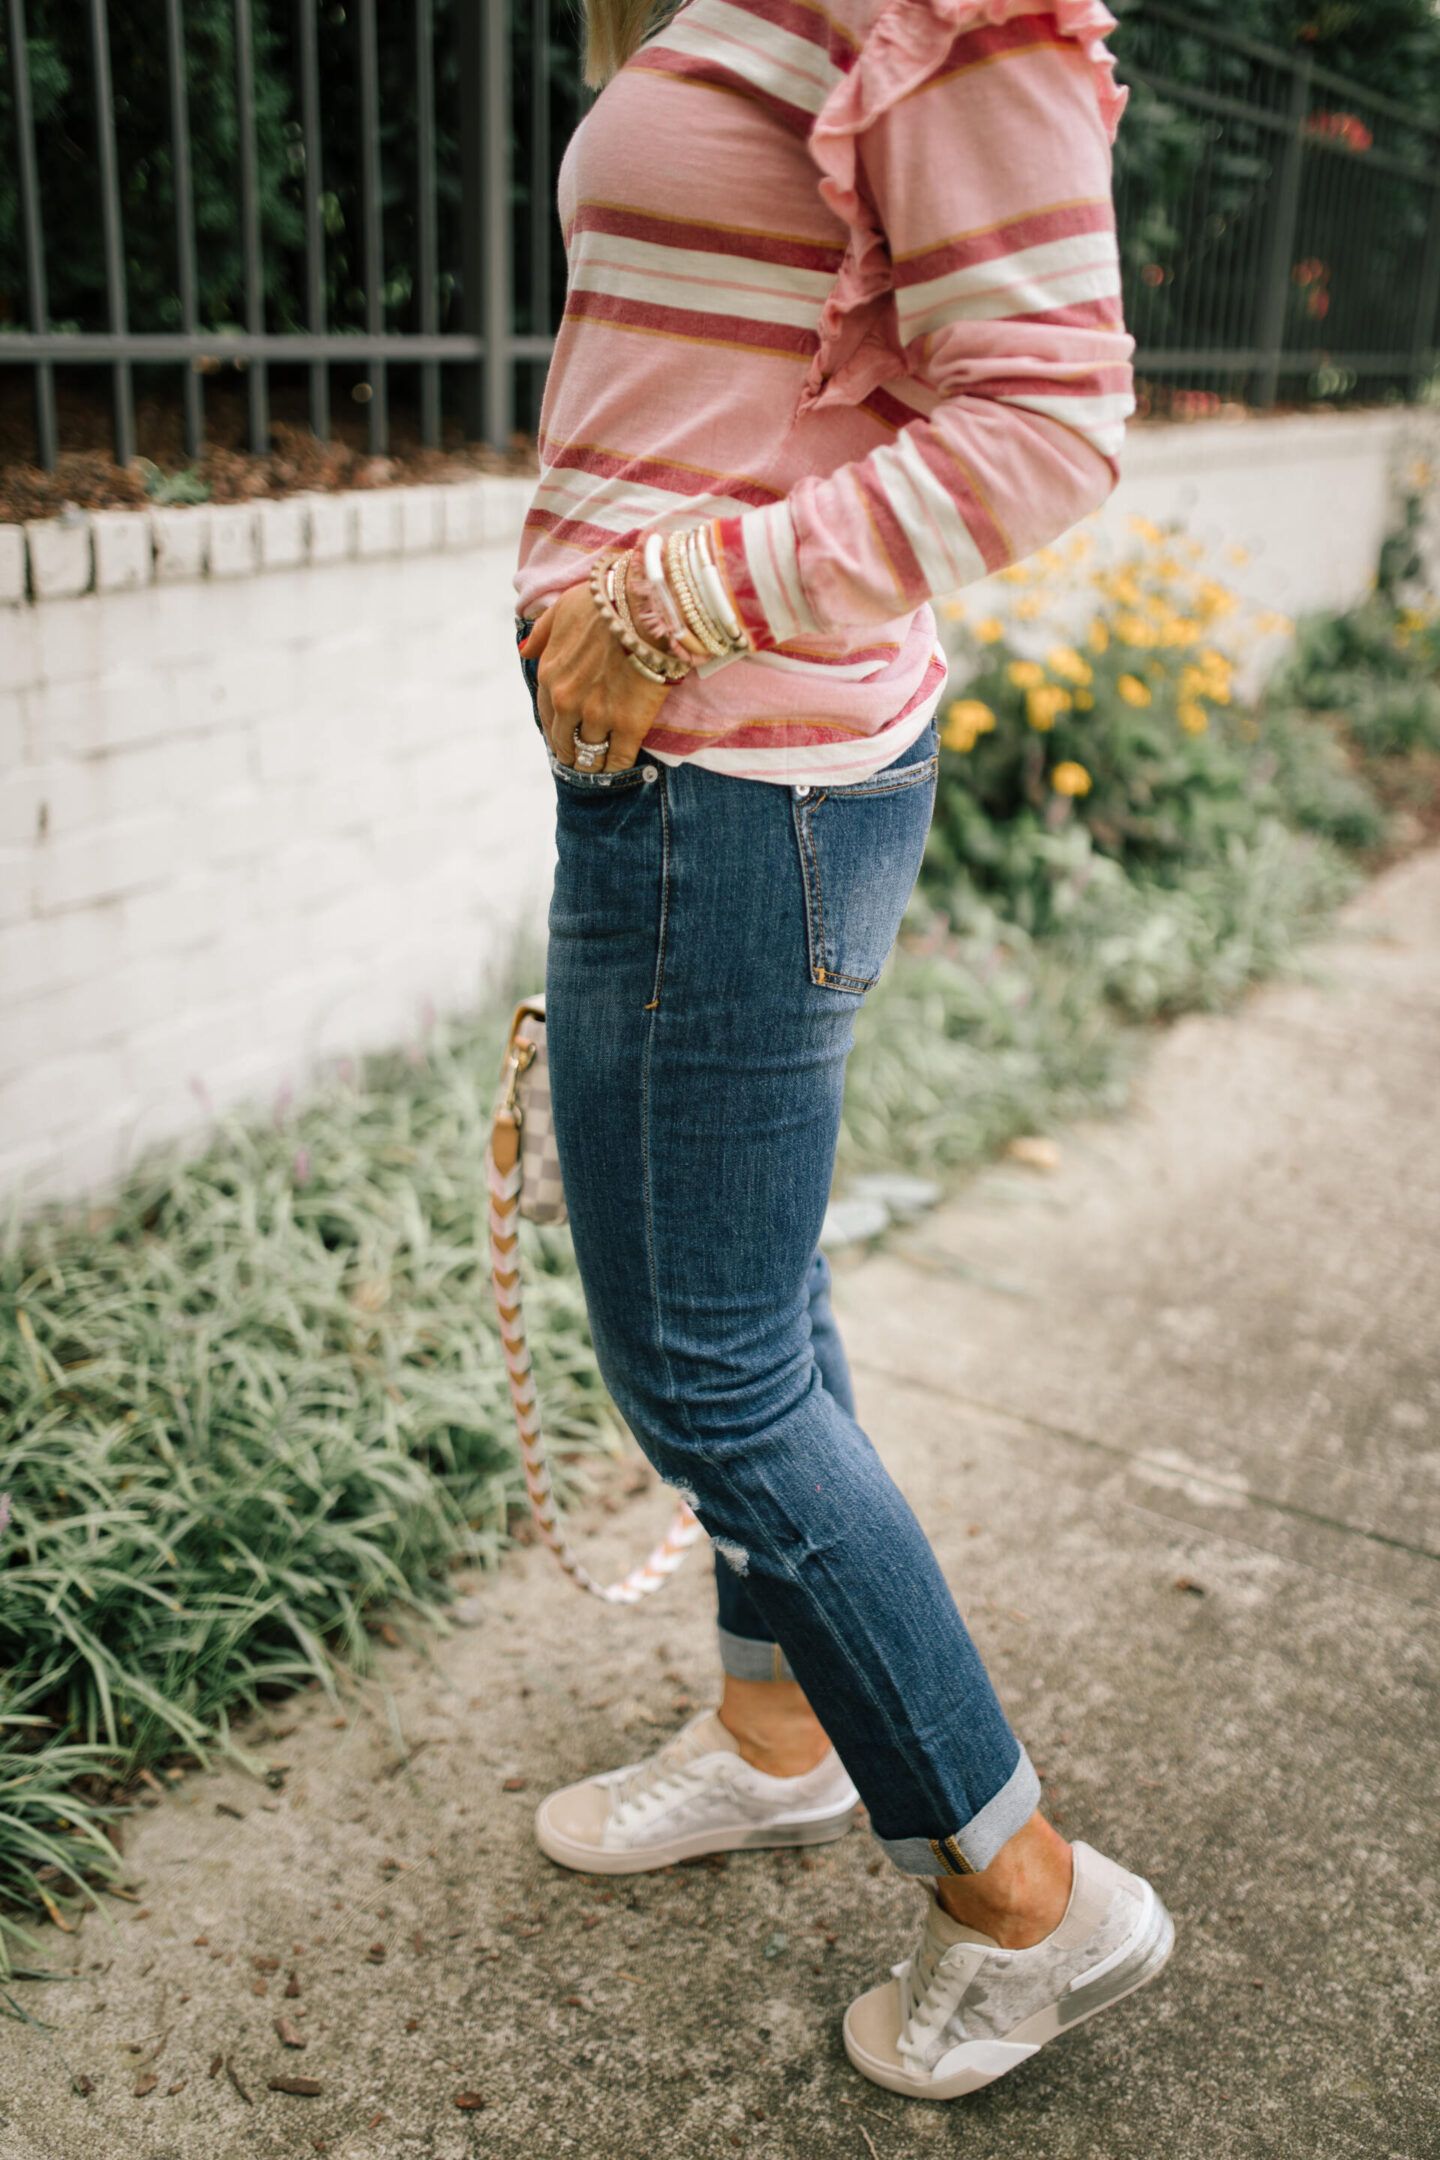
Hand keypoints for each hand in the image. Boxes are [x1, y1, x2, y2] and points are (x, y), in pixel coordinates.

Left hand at [522, 573, 671, 771]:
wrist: (647, 605)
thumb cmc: (606, 600)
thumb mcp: (562, 608)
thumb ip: (542, 634)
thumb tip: (524, 651)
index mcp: (549, 676)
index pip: (546, 717)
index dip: (557, 729)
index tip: (566, 735)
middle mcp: (568, 701)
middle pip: (564, 742)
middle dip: (572, 750)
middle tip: (583, 756)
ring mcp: (598, 715)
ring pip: (589, 755)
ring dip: (593, 762)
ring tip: (600, 766)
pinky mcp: (629, 725)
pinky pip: (618, 760)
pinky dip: (617, 766)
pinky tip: (620, 766)